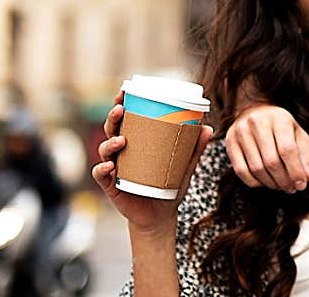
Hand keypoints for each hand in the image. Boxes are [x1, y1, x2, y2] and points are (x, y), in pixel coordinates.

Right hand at [90, 91, 212, 233]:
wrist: (160, 216)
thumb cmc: (169, 186)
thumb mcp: (184, 166)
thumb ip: (194, 149)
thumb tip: (208, 128)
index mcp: (136, 143)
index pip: (126, 119)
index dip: (121, 104)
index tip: (124, 92)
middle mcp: (121, 152)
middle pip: (111, 129)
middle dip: (113, 117)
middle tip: (119, 109)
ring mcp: (114, 168)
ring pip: (104, 150)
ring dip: (109, 143)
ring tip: (121, 140)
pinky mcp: (111, 186)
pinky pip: (101, 175)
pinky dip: (103, 169)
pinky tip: (110, 166)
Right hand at [224, 103, 308, 190]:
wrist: (255, 111)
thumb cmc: (281, 127)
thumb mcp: (298, 135)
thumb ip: (305, 156)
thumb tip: (307, 178)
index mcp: (279, 118)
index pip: (287, 149)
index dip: (295, 171)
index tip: (301, 184)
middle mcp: (257, 122)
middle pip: (271, 161)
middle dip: (284, 180)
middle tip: (291, 188)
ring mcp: (241, 132)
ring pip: (256, 168)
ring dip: (271, 183)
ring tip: (280, 186)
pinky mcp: (230, 142)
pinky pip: (241, 171)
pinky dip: (255, 182)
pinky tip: (265, 181)